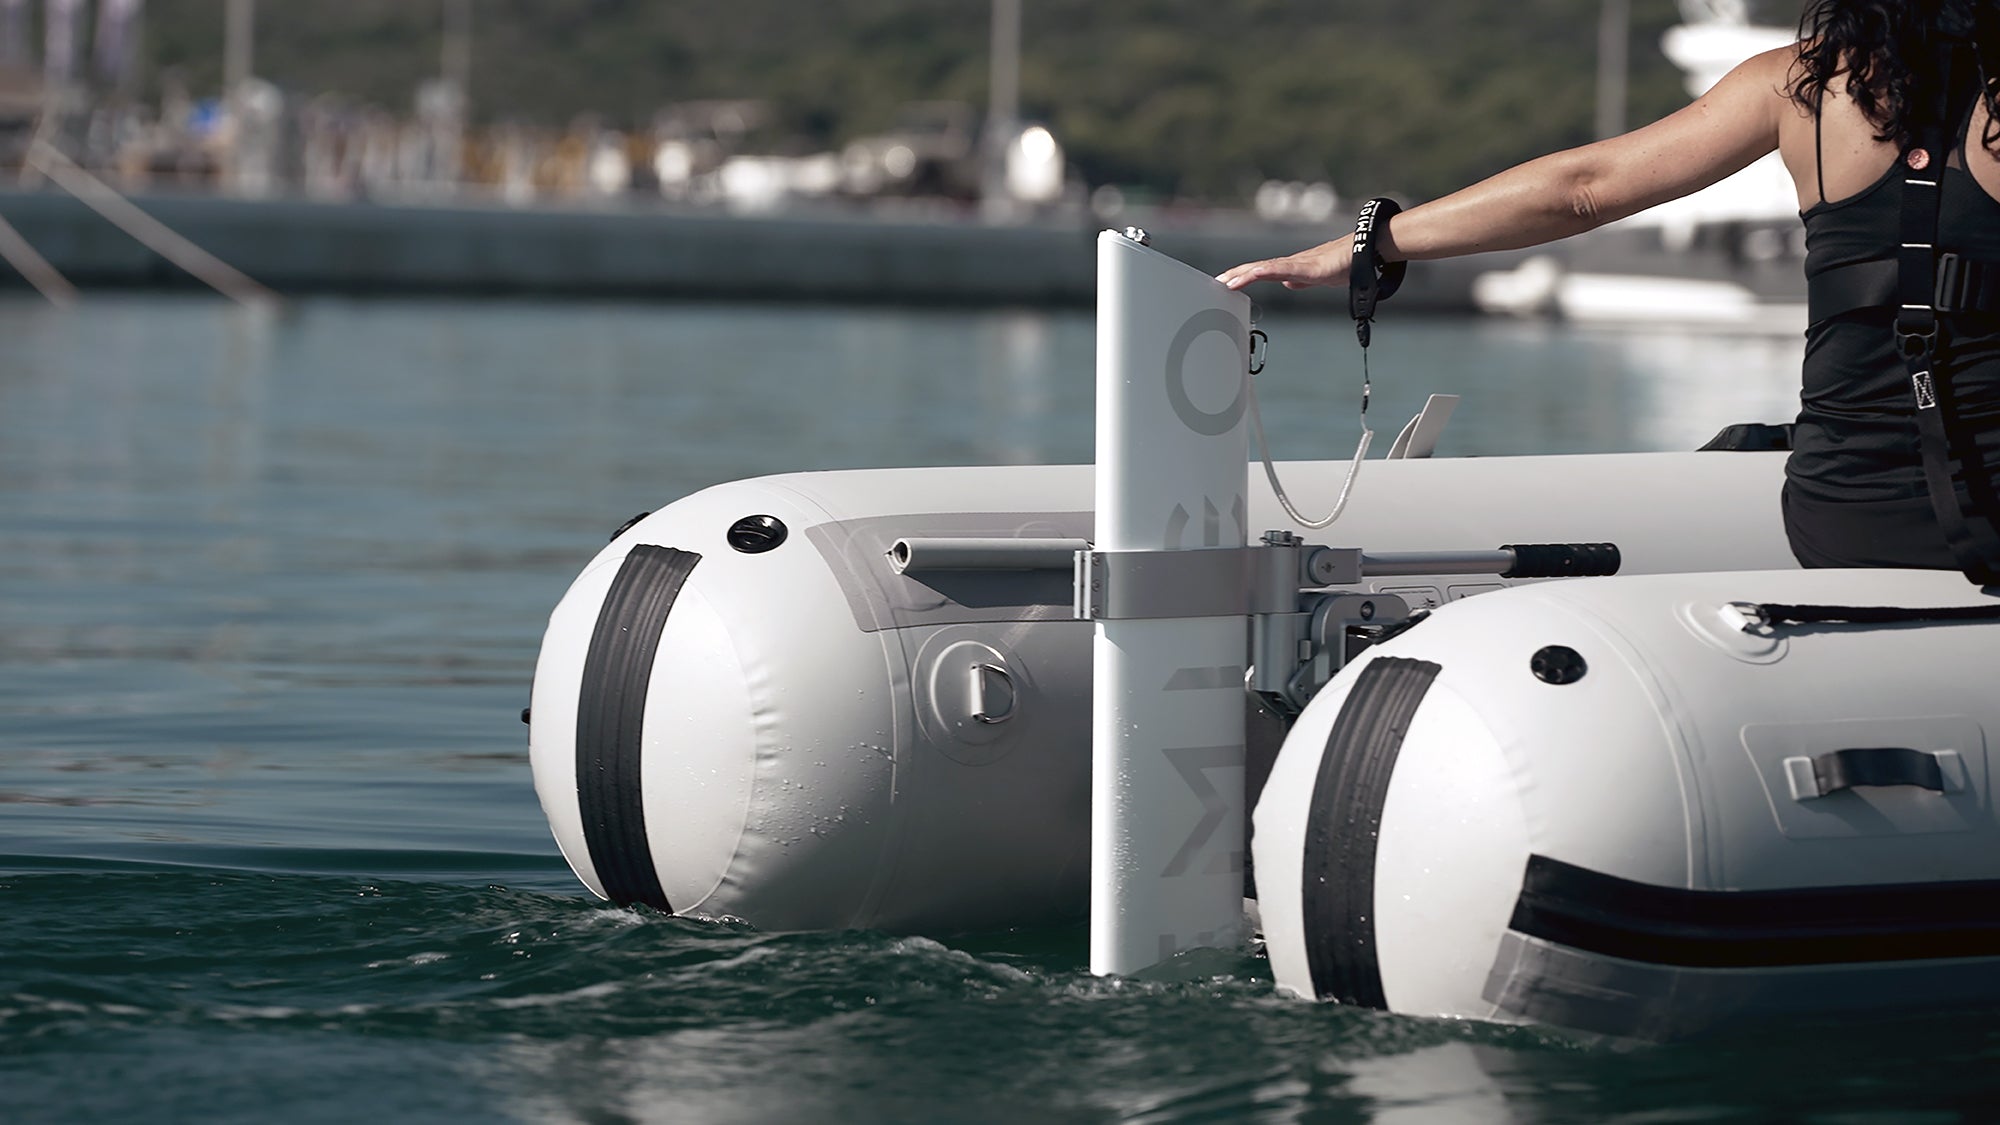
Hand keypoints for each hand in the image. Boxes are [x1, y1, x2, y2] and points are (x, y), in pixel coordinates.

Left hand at [1215, 237, 1352, 290]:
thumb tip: (1287, 283)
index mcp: (1294, 267)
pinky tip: (1252, 275)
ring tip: (1226, 281)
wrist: (1367, 250)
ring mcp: (1299, 264)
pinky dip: (1265, 272)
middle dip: (1237, 275)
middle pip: (1258, 268)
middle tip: (1216, 282)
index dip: (1244, 276)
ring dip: (1245, 274)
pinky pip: (1282, 270)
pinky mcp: (1308, 267)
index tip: (1226, 283)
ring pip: (1266, 268)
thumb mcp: (1319, 277)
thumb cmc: (1347, 261)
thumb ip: (1303, 280)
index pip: (1263, 272)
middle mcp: (1293, 263)